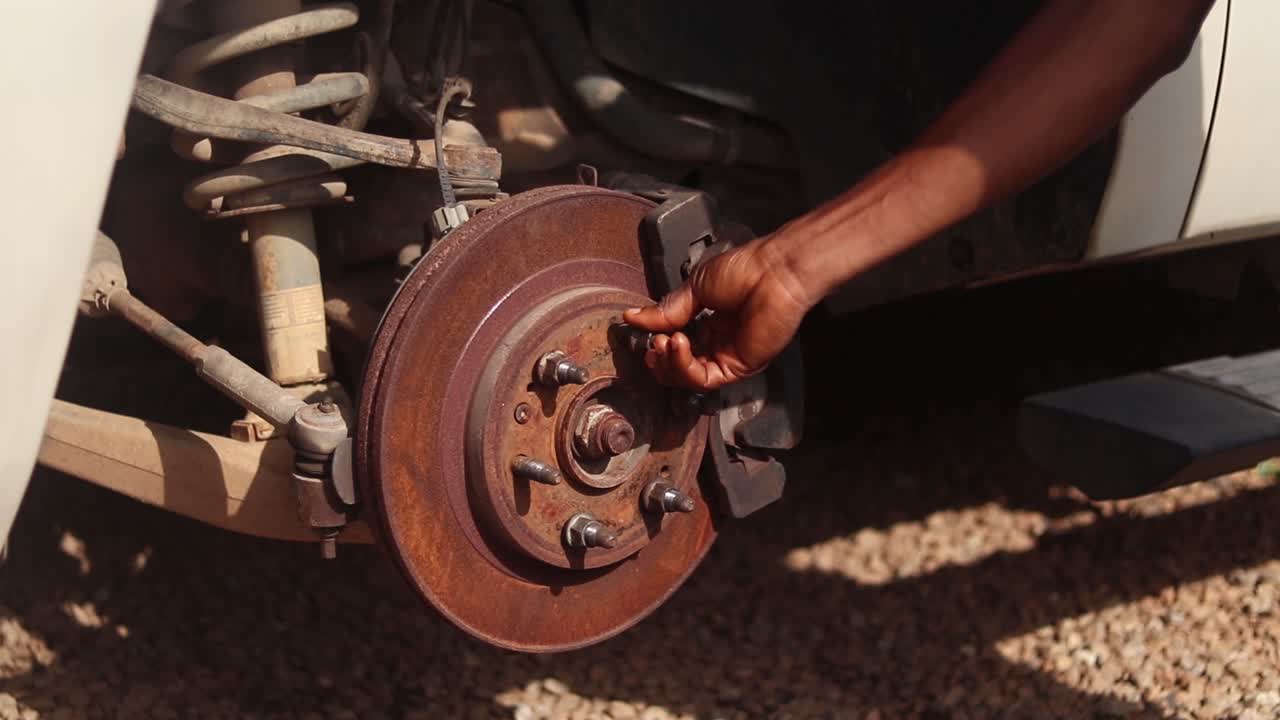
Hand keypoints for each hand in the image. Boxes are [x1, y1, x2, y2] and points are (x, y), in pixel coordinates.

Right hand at [623, 240, 811, 389]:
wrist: (773, 271)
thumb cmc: (746, 269)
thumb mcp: (695, 287)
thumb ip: (666, 310)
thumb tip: (633, 318)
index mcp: (710, 321)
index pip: (676, 345)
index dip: (658, 343)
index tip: (644, 333)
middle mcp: (719, 342)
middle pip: (679, 368)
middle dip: (660, 359)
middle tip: (652, 344)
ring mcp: (728, 356)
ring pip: (688, 378)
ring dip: (669, 363)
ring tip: (663, 342)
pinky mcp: (738, 367)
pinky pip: (703, 378)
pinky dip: (684, 366)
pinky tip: (677, 344)